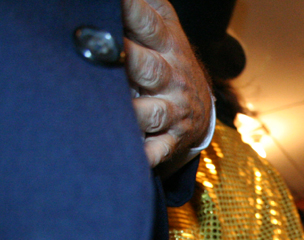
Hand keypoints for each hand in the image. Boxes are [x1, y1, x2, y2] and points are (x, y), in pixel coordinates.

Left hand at [122, 0, 212, 172]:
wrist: (199, 111)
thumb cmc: (169, 62)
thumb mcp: (166, 30)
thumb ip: (147, 8)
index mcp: (169, 46)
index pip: (150, 24)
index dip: (132, 12)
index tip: (115, 3)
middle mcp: (174, 78)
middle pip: (149, 68)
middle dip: (126, 60)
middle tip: (100, 51)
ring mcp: (174, 111)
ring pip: (151, 113)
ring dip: (132, 113)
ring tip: (108, 108)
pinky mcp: (172, 140)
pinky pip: (157, 151)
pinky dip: (143, 156)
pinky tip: (128, 155)